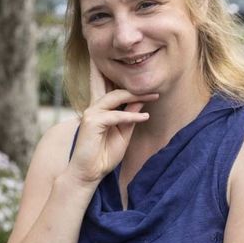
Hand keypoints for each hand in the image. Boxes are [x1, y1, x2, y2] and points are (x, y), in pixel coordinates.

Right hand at [64, 57, 157, 185]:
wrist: (89, 173)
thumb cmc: (104, 155)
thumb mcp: (123, 133)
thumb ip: (130, 116)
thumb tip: (140, 99)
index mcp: (99, 108)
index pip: (105, 85)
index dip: (116, 74)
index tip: (135, 68)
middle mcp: (93, 107)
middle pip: (109, 85)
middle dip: (130, 81)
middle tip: (152, 81)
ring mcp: (90, 113)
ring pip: (115, 97)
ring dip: (136, 96)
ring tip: (154, 95)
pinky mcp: (92, 122)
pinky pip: (116, 115)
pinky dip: (131, 116)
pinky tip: (144, 117)